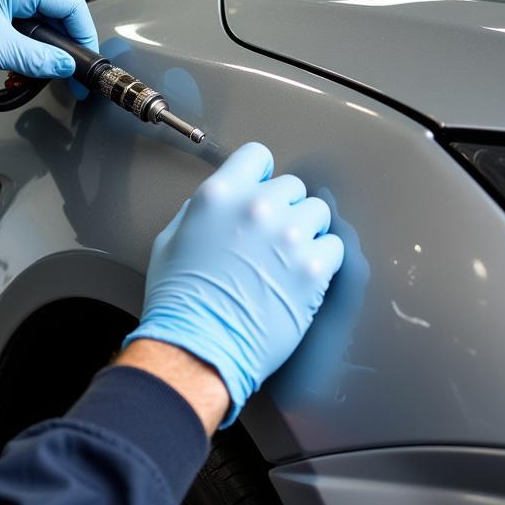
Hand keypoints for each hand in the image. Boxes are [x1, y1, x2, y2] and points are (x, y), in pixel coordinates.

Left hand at [0, 0, 97, 76]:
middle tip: (63, 58)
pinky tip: (22, 44)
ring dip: (48, 26)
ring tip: (41, 55)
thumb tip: (65, 65)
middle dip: (67, 28)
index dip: (83, 34)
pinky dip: (30, 22)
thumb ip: (37, 59)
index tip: (82, 61)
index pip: (70, 3)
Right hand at [123, 142, 344, 426]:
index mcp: (219, 195)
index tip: (261, 193)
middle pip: (292, 186)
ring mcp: (288, 236)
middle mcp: (256, 207)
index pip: (257, 156)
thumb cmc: (179, 301)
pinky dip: (323, 260)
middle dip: (283, 208)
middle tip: (271, 238)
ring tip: (288, 258)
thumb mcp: (170, 241)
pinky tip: (301, 277)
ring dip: (306, 231)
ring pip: (318, 212)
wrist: (197, 347)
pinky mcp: (313, 269)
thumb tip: (221, 205)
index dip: (260, 176)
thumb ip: (200, 212)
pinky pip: (334, 247)